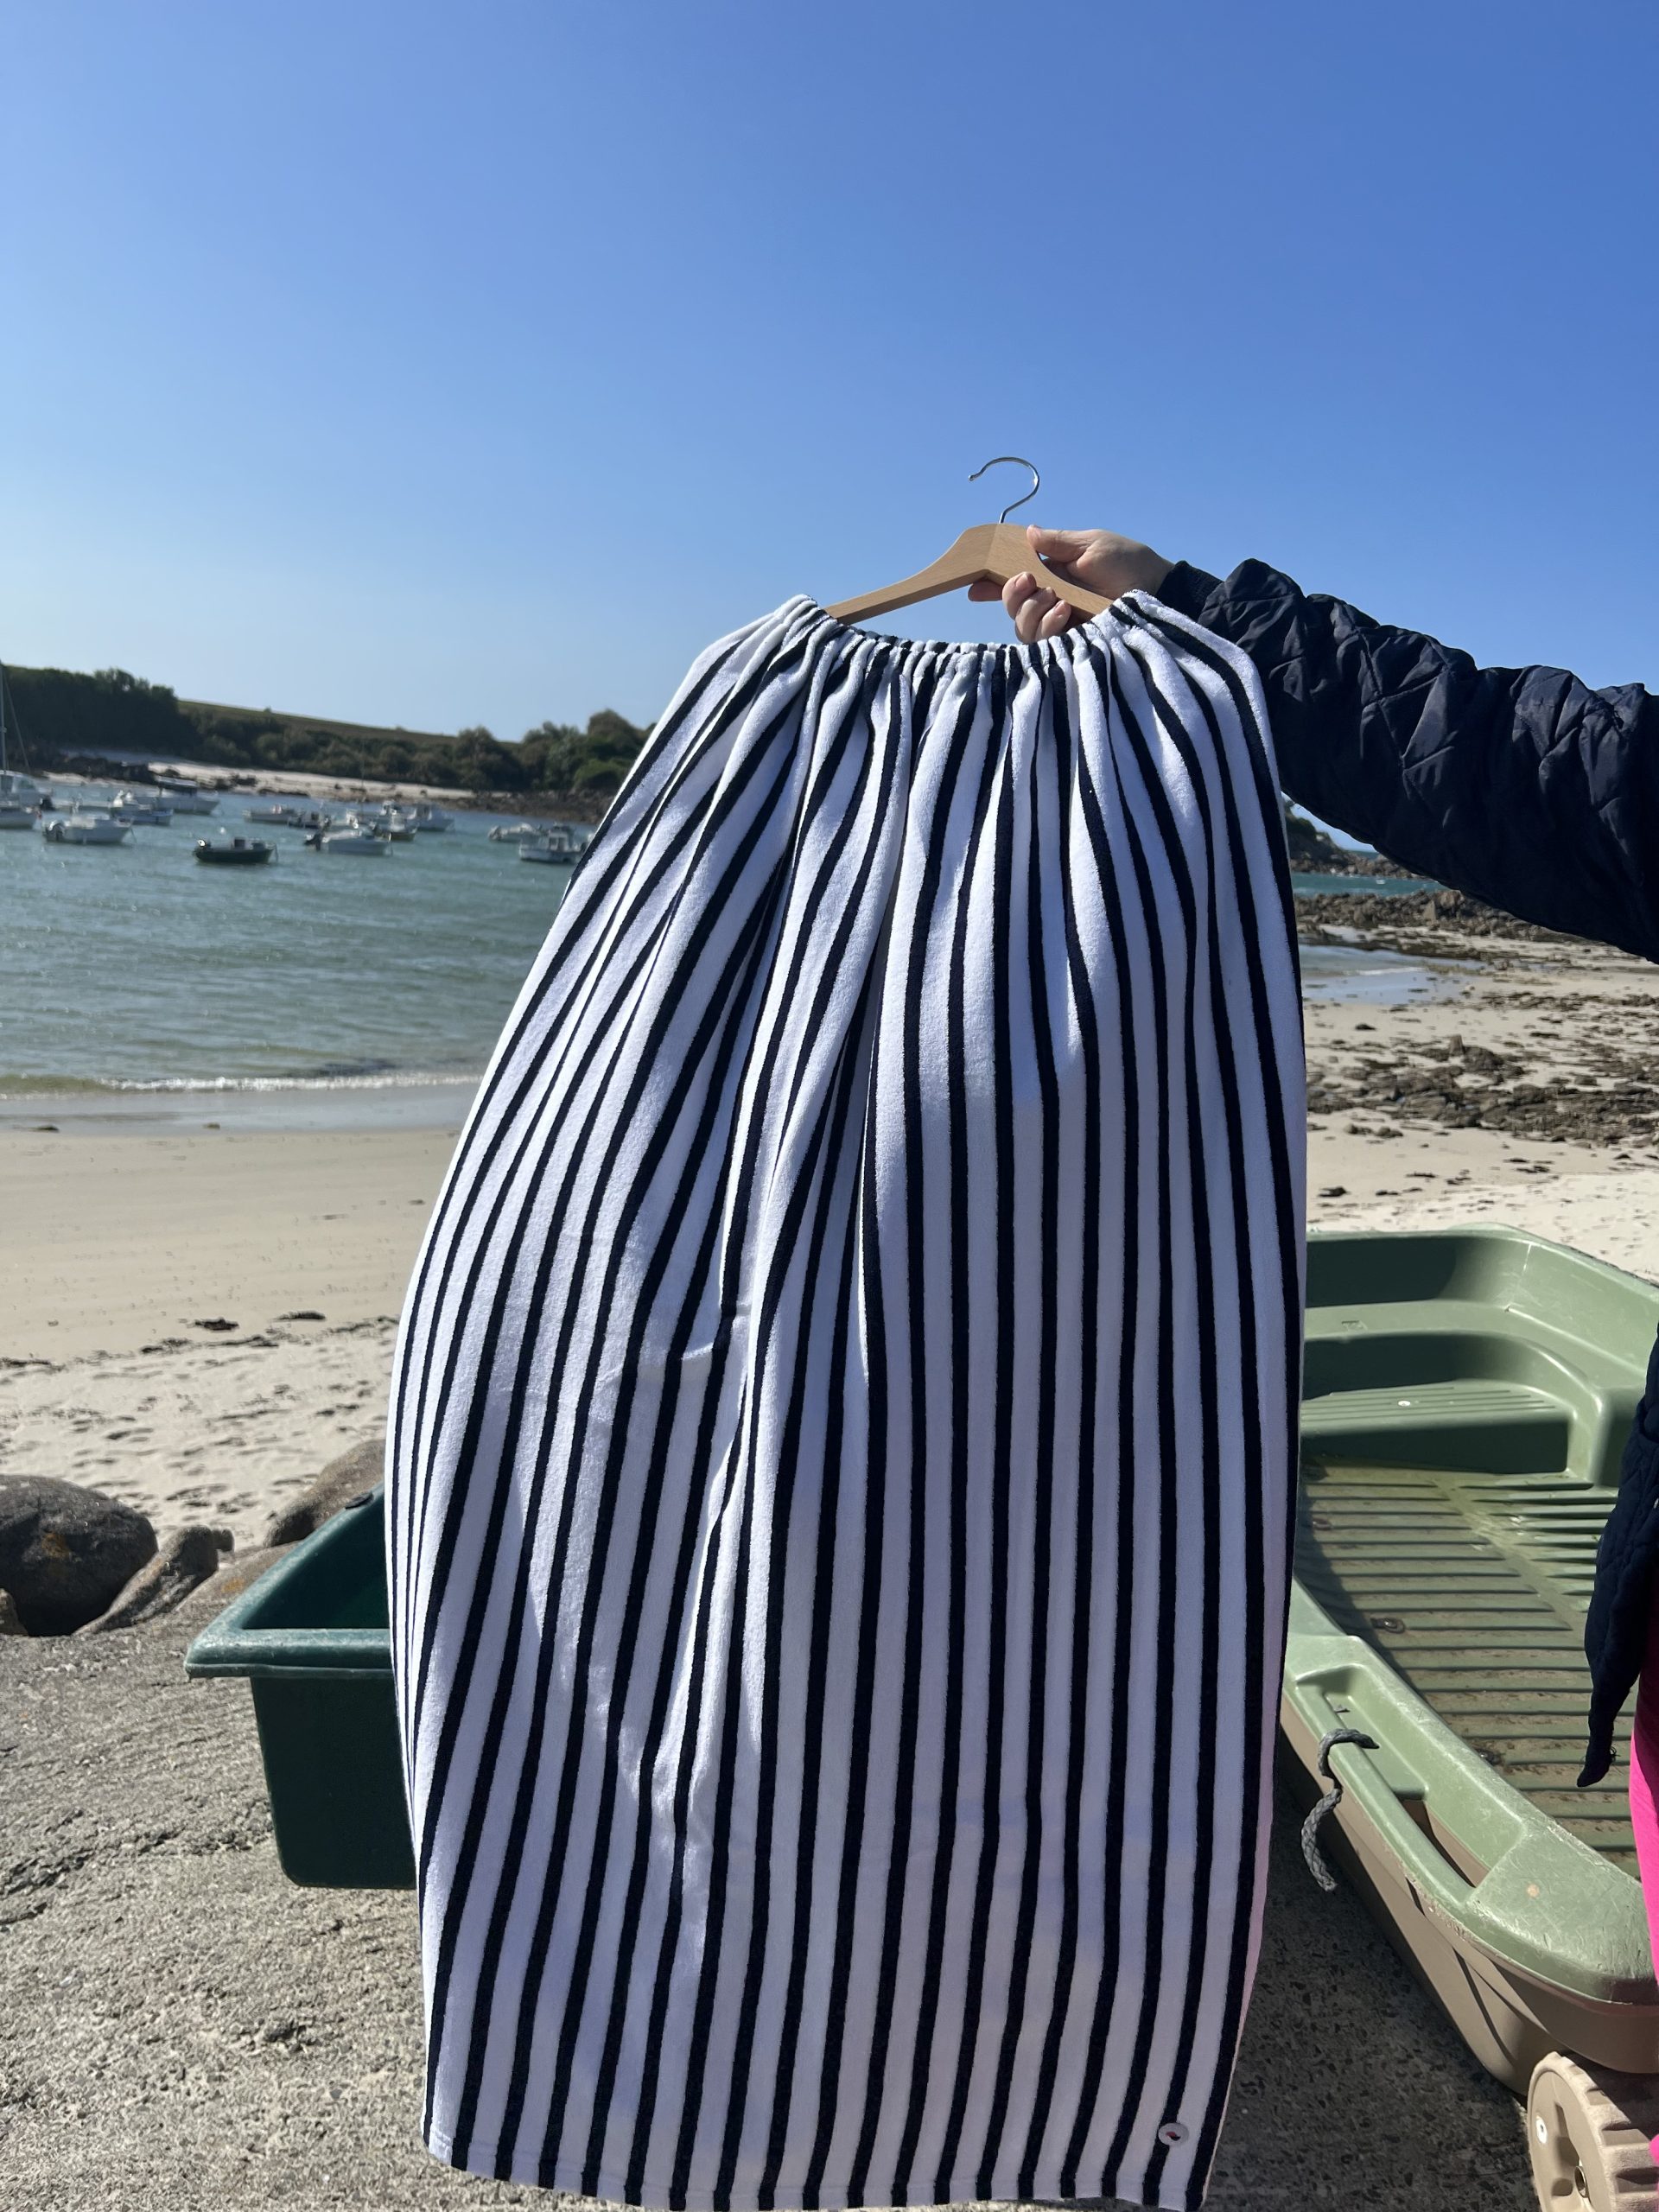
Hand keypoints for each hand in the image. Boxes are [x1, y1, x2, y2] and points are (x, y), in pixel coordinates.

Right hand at [967, 525, 1174, 640]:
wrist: (1158, 589)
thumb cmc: (1128, 563)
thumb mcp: (1091, 545)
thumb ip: (1058, 543)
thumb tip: (1028, 533)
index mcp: (1052, 576)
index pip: (1014, 583)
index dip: (991, 586)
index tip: (975, 587)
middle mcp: (1051, 602)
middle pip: (1012, 608)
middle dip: (1011, 595)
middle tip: (1030, 582)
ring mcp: (1061, 625)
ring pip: (1023, 628)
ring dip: (1032, 611)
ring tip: (1058, 599)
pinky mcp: (1072, 643)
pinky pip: (1043, 643)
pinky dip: (1048, 626)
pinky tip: (1066, 612)